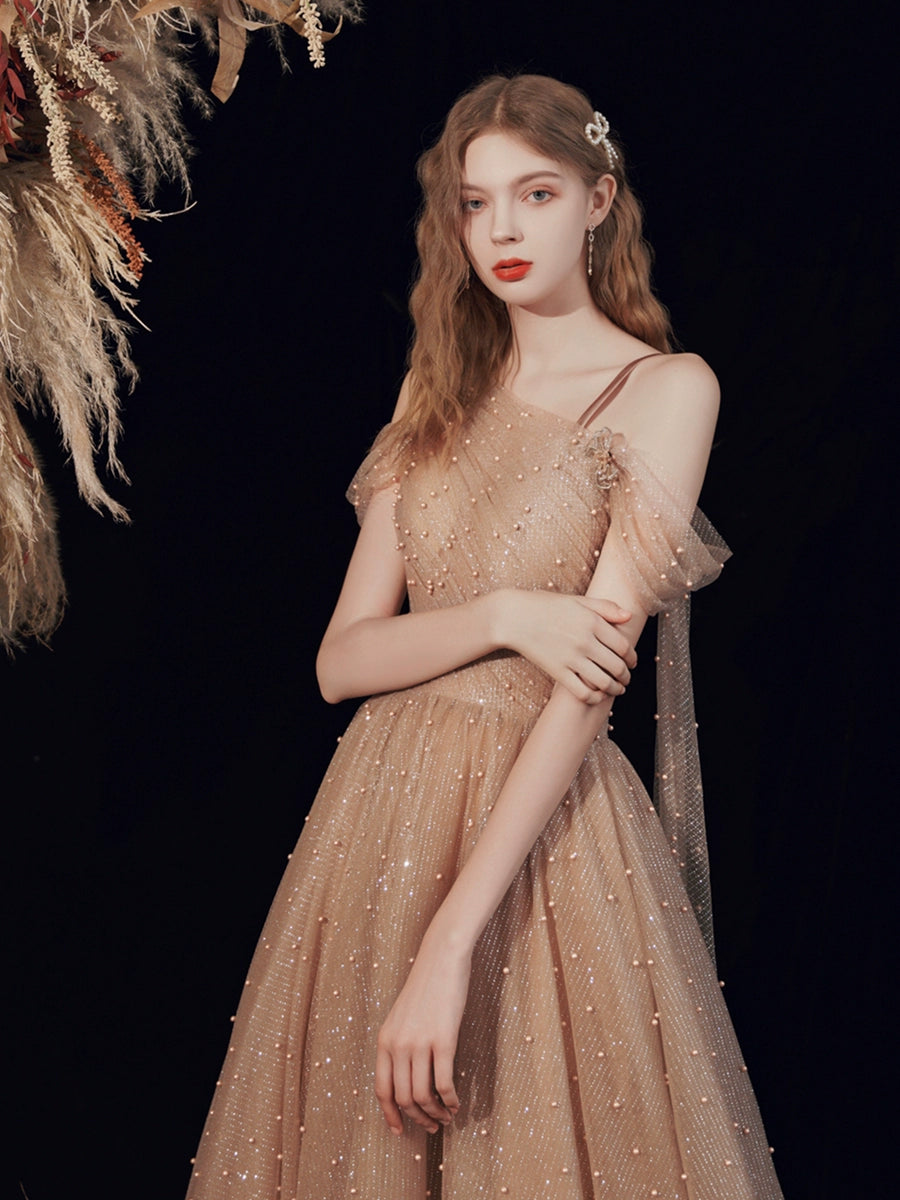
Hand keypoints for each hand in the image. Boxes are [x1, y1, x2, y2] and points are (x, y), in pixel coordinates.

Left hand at [375, 935, 470, 1135]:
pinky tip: (456, 1104)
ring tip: (446, 1118)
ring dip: (435, 1113)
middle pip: (403, 1098)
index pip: (381, 1090)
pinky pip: (444, 1083)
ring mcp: (420, 1043)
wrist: (442, 960)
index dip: (390, 1115)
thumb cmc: (425, 988)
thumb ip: (398, 1044)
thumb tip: (404, 1079)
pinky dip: (450, 1100)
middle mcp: (398, 1045)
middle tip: (431, 1126)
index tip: (400, 1131)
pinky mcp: (443, 1040)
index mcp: (384, 1040)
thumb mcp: (401, 1017)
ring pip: (423, 1095)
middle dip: (417, 1119)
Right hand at [496, 589, 637, 703]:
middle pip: (617, 666)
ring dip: (615, 689)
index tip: (633, 663)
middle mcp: (585, 641)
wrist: (514, 618)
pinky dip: (594, 698)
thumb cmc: (545, 606)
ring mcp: (571, 658)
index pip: (624, 646)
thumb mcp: (577, 600)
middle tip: (626, 679)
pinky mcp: (558, 672)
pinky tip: (597, 696)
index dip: (632, 658)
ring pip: (603, 682)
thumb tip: (629, 616)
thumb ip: (605, 607)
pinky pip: (582, 692)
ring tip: (617, 689)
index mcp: (593, 622)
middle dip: (626, 676)